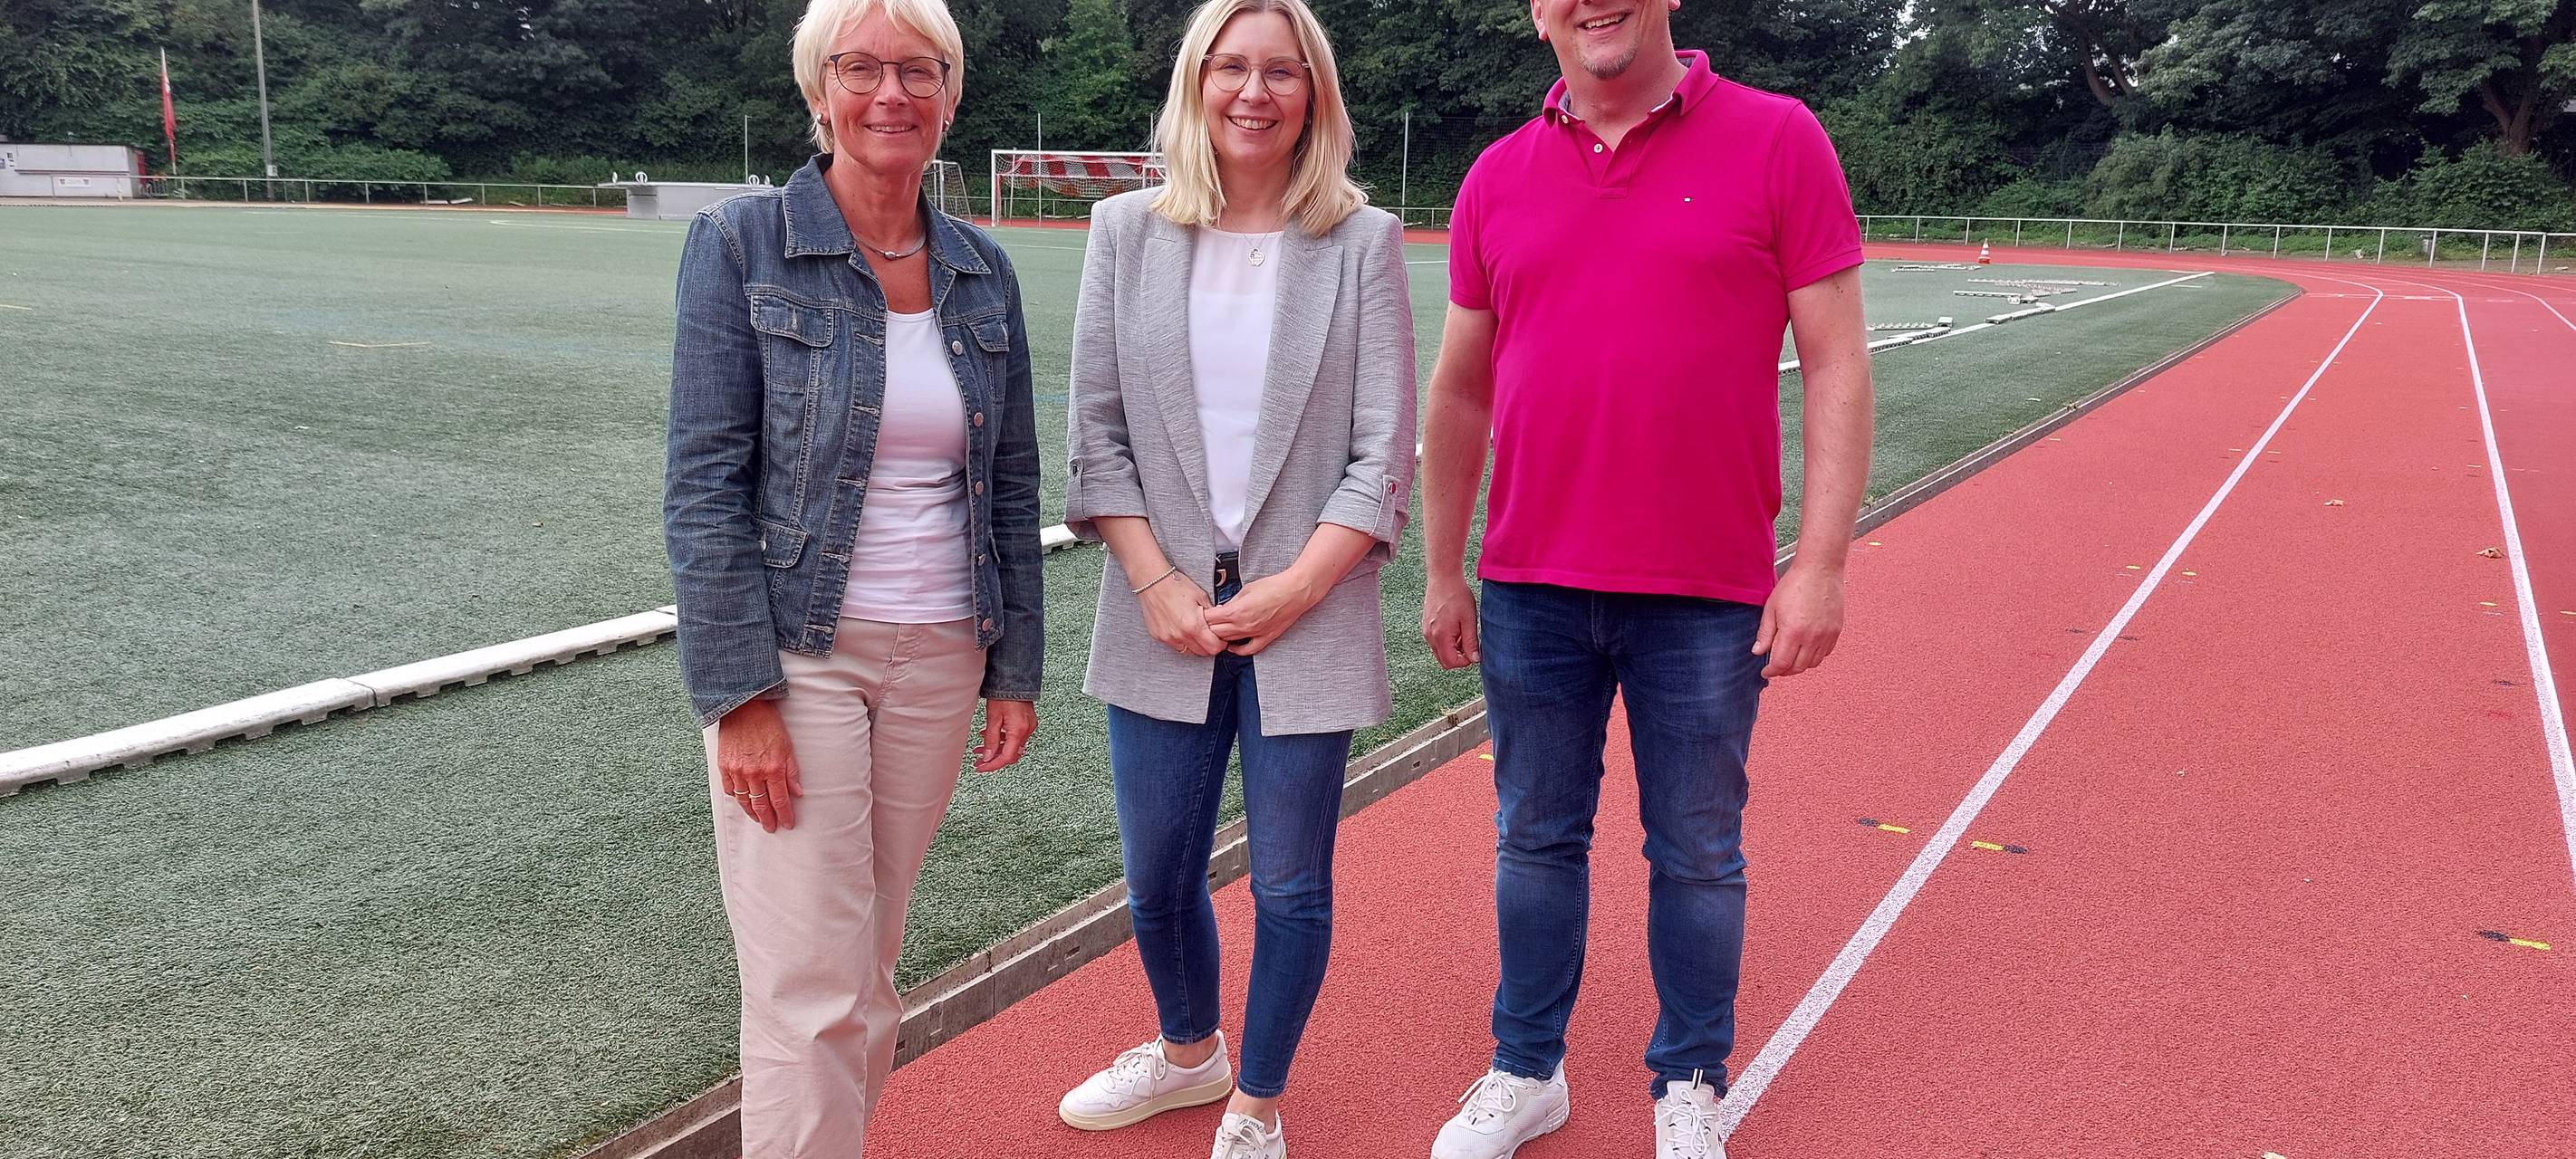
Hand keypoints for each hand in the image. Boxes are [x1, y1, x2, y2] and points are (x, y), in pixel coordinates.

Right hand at [715, 698, 801, 831]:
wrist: (743, 707)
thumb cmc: (768, 724)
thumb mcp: (787, 746)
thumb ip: (792, 772)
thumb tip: (798, 793)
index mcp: (773, 768)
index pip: (780, 800)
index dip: (784, 815)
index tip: (788, 824)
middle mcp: (754, 773)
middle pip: (761, 805)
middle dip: (767, 820)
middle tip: (771, 828)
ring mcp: (737, 771)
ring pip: (744, 801)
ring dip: (751, 813)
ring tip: (758, 819)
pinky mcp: (723, 766)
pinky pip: (730, 789)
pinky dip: (737, 797)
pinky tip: (743, 801)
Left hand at [973, 699, 1035, 772]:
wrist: (1015, 679)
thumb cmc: (1004, 695)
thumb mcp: (993, 718)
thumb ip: (990, 739)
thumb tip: (987, 757)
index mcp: (1019, 731)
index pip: (1007, 757)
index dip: (993, 765)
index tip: (981, 767)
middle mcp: (1027, 731)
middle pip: (1010, 754)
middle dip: (993, 758)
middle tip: (979, 760)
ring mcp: (1029, 727)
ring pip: (1012, 746)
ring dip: (996, 749)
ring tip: (980, 747)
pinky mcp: (1027, 722)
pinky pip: (1015, 737)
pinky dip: (1003, 740)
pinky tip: (991, 736)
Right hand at [1137, 569, 1226, 655]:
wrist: (1153, 582)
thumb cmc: (1176, 585)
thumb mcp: (1201, 597)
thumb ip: (1212, 613)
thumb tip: (1220, 622)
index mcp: (1194, 625)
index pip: (1213, 647)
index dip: (1220, 644)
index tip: (1221, 640)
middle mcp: (1180, 635)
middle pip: (1202, 653)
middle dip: (1209, 645)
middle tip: (1210, 636)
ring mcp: (1168, 637)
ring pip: (1188, 651)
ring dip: (1195, 645)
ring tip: (1195, 632)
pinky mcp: (1159, 637)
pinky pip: (1175, 645)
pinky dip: (1181, 641)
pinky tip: (1182, 629)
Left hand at [1204, 571, 1322, 655]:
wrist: (1295, 592)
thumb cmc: (1273, 586)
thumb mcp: (1246, 589)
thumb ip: (1231, 601)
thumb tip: (1222, 608)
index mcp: (1236, 611)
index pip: (1209, 619)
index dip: (1203, 616)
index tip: (1200, 614)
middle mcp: (1243, 625)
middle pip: (1216, 632)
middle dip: (1208, 627)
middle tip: (1206, 623)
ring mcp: (1254, 634)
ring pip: (1228, 641)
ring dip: (1220, 637)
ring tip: (1216, 631)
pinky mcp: (1265, 637)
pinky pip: (1248, 649)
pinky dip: (1237, 650)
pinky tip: (1232, 646)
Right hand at [1421, 574, 1480, 669]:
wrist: (1443, 578)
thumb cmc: (1458, 596)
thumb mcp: (1469, 620)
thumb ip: (1471, 642)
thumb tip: (1475, 659)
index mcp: (1440, 636)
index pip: (1450, 663)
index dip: (1464, 662)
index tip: (1473, 652)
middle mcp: (1429, 636)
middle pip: (1443, 661)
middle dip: (1457, 657)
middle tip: (1469, 644)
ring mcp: (1426, 631)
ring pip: (1439, 652)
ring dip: (1452, 649)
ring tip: (1463, 632)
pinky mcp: (1426, 625)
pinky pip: (1435, 642)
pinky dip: (1446, 641)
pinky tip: (1455, 628)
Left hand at [1753, 563, 1843, 677]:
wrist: (1820, 570)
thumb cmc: (1794, 584)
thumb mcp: (1771, 608)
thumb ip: (1765, 633)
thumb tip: (1758, 652)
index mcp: (1793, 633)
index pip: (1781, 664)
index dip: (1771, 672)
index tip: (1765, 671)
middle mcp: (1812, 638)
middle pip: (1798, 668)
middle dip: (1784, 671)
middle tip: (1776, 667)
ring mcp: (1826, 635)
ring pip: (1812, 663)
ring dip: (1799, 665)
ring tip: (1790, 658)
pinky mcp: (1836, 631)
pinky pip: (1825, 653)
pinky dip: (1814, 656)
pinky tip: (1805, 649)